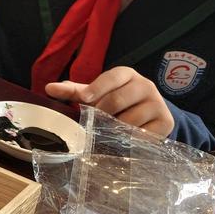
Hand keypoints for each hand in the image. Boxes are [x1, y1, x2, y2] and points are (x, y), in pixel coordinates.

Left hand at [45, 67, 173, 137]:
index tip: (85, 99)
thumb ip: (74, 91)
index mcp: (126, 74)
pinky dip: (129, 139)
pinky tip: (125, 138)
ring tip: (110, 130)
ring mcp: (158, 103)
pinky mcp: (165, 122)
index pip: (112, 77)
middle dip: (102, 113)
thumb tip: (49, 88)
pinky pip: (142, 134)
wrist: (150, 114)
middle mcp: (145, 85)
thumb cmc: (116, 101)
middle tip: (94, 122)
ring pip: (128, 120)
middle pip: (117, 100)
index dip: (97, 87)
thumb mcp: (97, 93)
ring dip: (114, 129)